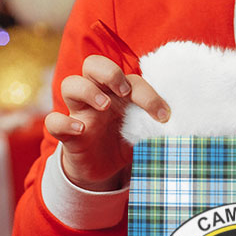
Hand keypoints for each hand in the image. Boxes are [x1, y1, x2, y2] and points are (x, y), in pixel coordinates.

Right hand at [44, 54, 168, 190]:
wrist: (104, 171)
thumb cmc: (125, 141)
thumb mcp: (143, 132)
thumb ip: (156, 125)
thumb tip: (182, 126)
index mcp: (118, 92)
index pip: (130, 78)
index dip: (148, 94)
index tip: (163, 115)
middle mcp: (97, 96)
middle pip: (93, 64)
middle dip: (109, 72)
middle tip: (124, 91)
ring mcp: (79, 113)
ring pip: (70, 84)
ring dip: (88, 90)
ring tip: (105, 106)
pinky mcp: (67, 134)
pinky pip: (53, 121)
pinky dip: (63, 122)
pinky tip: (81, 130)